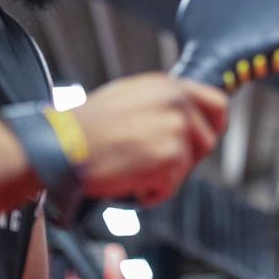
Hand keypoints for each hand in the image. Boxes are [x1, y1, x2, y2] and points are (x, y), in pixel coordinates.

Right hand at [72, 73, 227, 203]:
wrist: (62, 146)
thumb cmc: (85, 127)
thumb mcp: (127, 97)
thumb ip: (160, 103)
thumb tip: (184, 117)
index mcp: (166, 85)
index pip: (217, 104)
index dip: (213, 127)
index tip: (201, 142)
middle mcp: (176, 102)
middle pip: (207, 141)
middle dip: (187, 159)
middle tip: (158, 166)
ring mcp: (176, 128)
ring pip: (188, 167)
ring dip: (165, 177)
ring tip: (133, 171)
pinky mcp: (171, 156)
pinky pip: (172, 186)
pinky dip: (152, 193)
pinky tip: (130, 182)